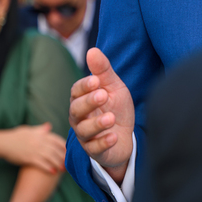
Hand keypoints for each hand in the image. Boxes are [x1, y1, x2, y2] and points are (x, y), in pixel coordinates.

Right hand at [0, 123, 65, 172]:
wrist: (2, 143)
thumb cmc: (15, 136)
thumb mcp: (29, 130)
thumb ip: (40, 129)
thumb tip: (49, 126)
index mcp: (41, 134)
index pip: (58, 140)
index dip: (65, 147)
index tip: (70, 152)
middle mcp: (40, 141)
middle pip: (56, 150)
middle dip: (64, 157)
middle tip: (70, 163)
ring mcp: (35, 149)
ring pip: (51, 157)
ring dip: (58, 163)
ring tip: (64, 169)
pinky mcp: (28, 157)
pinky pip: (41, 163)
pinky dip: (48, 167)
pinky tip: (53, 172)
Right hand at [68, 48, 134, 182]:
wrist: (126, 135)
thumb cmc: (116, 107)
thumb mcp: (113, 87)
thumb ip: (103, 71)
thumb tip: (92, 50)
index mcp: (82, 100)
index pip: (76, 92)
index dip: (84, 86)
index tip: (96, 80)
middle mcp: (79, 118)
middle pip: (76, 110)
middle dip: (88, 102)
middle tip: (103, 95)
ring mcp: (86, 135)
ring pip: (83, 130)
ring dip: (97, 123)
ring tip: (111, 117)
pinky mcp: (95, 150)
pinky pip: (95, 148)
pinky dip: (103, 142)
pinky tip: (113, 136)